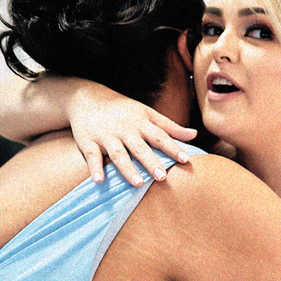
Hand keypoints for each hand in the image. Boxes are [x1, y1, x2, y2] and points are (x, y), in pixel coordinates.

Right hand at [67, 85, 196, 184]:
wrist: (85, 97)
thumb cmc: (123, 109)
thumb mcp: (147, 113)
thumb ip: (170, 126)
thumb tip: (194, 134)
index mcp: (141, 123)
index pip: (160, 136)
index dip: (173, 148)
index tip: (186, 160)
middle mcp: (125, 130)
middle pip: (140, 148)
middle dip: (150, 162)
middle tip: (162, 177)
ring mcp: (106, 136)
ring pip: (118, 153)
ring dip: (127, 168)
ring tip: (138, 183)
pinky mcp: (88, 141)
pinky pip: (91, 156)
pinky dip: (94, 168)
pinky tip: (99, 180)